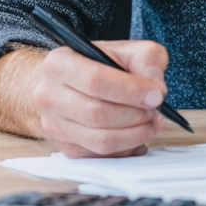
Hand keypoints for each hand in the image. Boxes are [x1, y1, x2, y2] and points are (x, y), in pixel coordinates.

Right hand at [0, 40, 168, 158]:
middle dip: (135, 115)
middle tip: (156, 110)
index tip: (157, 95)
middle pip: (97, 114)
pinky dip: (125, 148)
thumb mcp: (129, 50)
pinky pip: (100, 155)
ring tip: (152, 122)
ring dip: (134, 134)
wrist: (71, 81)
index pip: (96, 80)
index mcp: (60, 63)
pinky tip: (138, 133)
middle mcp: (49, 95)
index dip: (131, 91)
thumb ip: (146, 61)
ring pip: (99, 140)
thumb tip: (155, 89)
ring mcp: (53, 125)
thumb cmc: (101, 63)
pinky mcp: (64, 147)